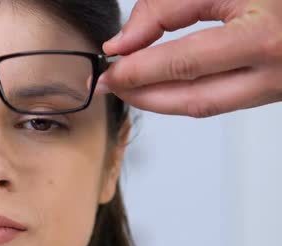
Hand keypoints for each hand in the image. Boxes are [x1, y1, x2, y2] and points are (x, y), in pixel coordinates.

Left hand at [95, 0, 281, 117]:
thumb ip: (167, 9)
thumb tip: (123, 44)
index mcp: (261, 39)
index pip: (183, 63)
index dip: (138, 71)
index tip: (108, 69)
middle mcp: (271, 73)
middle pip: (190, 99)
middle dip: (141, 95)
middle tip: (108, 85)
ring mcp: (273, 90)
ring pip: (202, 108)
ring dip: (158, 101)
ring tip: (127, 86)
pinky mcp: (269, 94)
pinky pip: (217, 102)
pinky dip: (182, 96)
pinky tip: (159, 85)